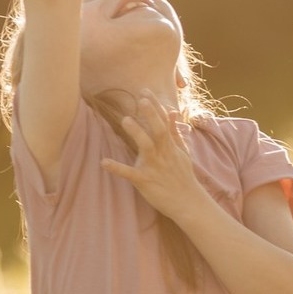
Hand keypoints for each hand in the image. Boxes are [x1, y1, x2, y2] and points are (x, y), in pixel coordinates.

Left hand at [100, 90, 206, 220]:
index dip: (155, 106)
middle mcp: (163, 153)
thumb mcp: (182, 152)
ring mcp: (155, 167)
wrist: (188, 202)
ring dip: (137, 133)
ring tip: (125, 119)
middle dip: (151, 114)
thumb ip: (175, 132)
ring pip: (146, 147)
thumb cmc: (182, 175)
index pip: (164, 121)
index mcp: (170, 145)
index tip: (145, 91)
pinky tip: (103, 162)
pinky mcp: (145, 181)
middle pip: (159, 130)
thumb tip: (173, 111)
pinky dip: (117, 168)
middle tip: (141, 98)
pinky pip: (130, 174)